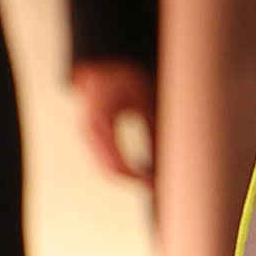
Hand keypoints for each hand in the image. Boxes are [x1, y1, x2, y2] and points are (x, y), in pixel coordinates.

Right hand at [73, 55, 156, 179]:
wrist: (102, 66)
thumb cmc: (122, 77)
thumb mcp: (144, 100)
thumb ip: (153, 129)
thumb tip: (166, 158)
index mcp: (100, 123)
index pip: (117, 163)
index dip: (138, 179)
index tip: (157, 184)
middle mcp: (90, 133)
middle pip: (110, 171)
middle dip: (135, 182)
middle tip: (160, 188)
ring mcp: (89, 136)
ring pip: (107, 168)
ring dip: (130, 178)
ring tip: (156, 182)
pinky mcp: (93, 138)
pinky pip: (107, 160)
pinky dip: (125, 169)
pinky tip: (144, 172)